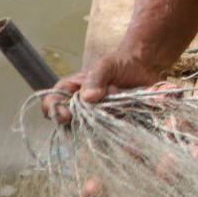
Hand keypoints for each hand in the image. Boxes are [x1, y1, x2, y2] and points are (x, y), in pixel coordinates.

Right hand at [42, 53, 163, 124]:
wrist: (145, 68)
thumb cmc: (120, 63)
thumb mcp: (107, 65)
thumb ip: (96, 78)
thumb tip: (87, 98)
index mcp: (70, 89)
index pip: (52, 102)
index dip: (55, 110)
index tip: (67, 115)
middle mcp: (80, 106)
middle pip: (70, 122)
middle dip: (87, 116)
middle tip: (105, 104)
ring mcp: (96, 117)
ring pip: (91, 129)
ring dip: (106, 119)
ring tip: (120, 102)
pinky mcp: (112, 124)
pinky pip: (109, 133)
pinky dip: (117, 128)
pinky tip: (128, 116)